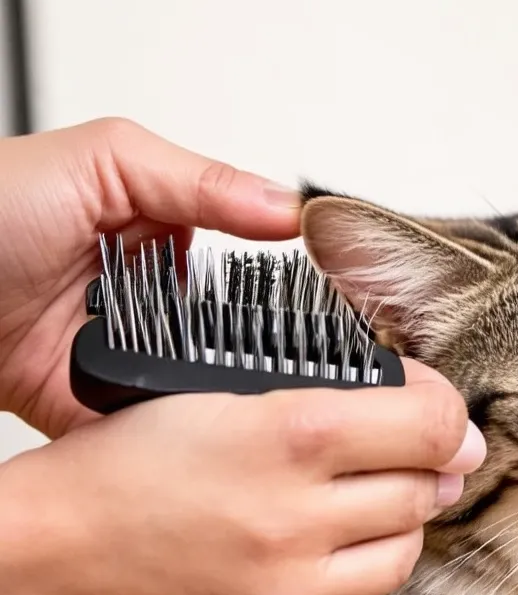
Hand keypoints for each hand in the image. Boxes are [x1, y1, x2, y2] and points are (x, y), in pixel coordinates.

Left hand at [0, 117, 299, 437]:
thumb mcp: (101, 163)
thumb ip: (201, 181)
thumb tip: (290, 209)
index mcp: (162, 238)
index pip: (252, 268)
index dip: (292, 287)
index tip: (338, 300)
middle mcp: (154, 303)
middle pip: (239, 339)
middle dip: (265, 353)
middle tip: (307, 358)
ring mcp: (132, 360)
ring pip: (206, 389)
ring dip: (223, 393)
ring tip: (247, 389)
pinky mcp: (105, 410)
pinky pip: (160, 431)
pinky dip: (179, 431)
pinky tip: (200, 421)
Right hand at [0, 361, 485, 594]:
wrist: (47, 555)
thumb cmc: (122, 461)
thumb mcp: (222, 394)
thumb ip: (331, 400)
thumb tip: (434, 425)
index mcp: (288, 435)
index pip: (430, 422)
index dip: (447, 409)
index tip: (437, 406)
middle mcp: (297, 517)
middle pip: (425, 486)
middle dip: (429, 462)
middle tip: (410, 448)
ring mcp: (288, 585)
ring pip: (407, 547)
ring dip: (406, 515)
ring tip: (376, 492)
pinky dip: (368, 561)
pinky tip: (341, 538)